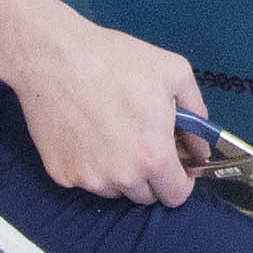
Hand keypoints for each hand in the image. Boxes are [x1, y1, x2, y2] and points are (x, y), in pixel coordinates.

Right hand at [12, 9, 205, 203]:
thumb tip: (200, 142)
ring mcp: (88, 178)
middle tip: (144, 141)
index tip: (178, 166)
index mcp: (153, 156)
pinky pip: (85, 179)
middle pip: (146, 195)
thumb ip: (197, 112)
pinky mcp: (62, 174)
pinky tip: (88, 131)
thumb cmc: (111, 61)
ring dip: (121, 171)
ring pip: (115, 189)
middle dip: (152, 174)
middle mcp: (121, 176)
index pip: (177, 195)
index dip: (182, 180)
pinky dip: (91, 163)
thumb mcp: (173, 73)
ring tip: (113, 131)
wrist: (52, 57)